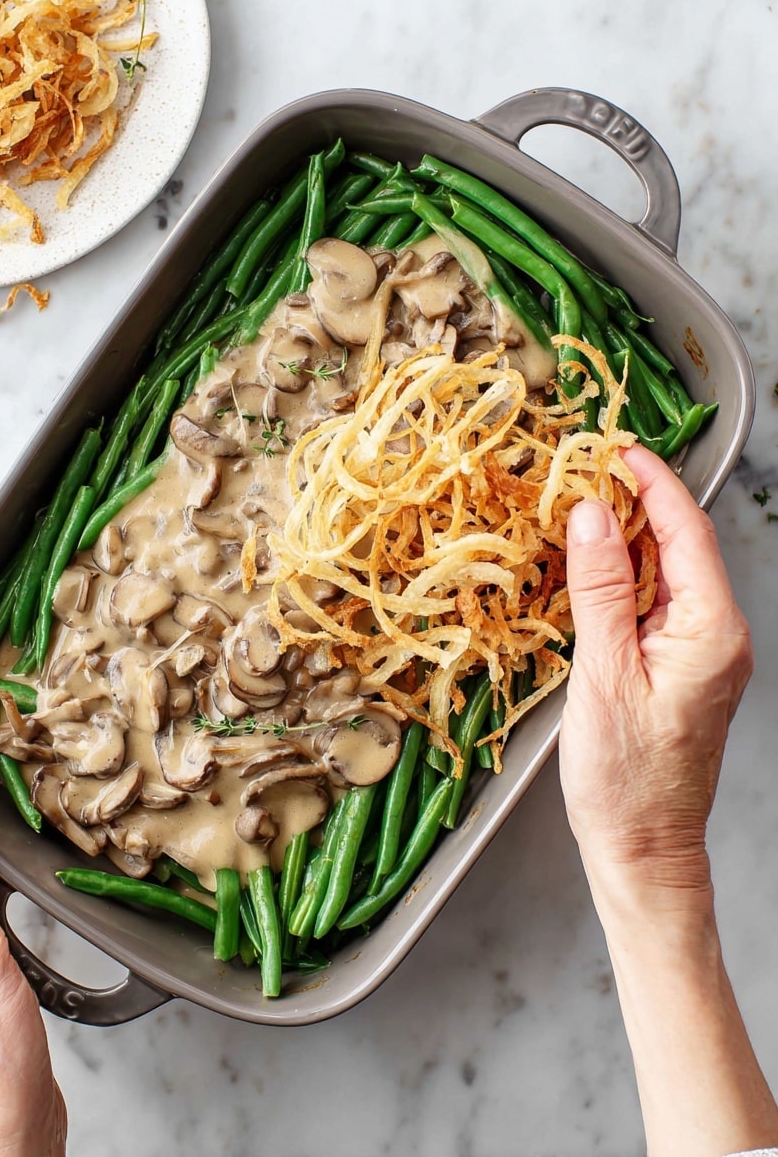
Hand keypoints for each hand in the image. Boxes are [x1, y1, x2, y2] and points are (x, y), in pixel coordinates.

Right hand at [559, 443, 752, 891]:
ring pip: (665, 576)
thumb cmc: (624, 777)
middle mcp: (720, 635)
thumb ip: (598, 590)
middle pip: (679, 548)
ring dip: (624, 541)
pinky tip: (587, 573)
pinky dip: (622, 581)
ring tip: (576, 510)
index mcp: (713, 630)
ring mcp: (704, 654)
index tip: (617, 446)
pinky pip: (656, 607)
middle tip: (583, 471)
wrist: (643, 849)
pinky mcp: (682, 670)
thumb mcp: (602, 674)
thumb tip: (589, 514)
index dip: (652, 482)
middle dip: (635, 504)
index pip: (686, 532)